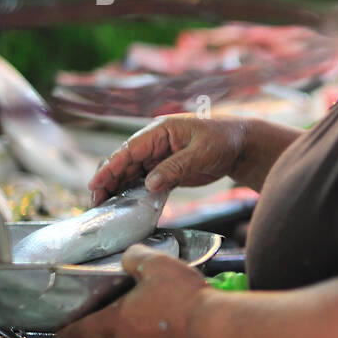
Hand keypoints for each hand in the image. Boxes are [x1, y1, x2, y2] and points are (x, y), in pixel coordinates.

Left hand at [55, 244, 211, 337]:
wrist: (214, 330)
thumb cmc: (183, 298)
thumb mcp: (157, 264)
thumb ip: (136, 259)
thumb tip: (129, 258)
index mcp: (114, 322)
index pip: (78, 332)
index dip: (67, 333)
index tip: (63, 335)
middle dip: (119, 329)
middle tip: (139, 313)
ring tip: (162, 325)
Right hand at [87, 115, 247, 206]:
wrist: (242, 146)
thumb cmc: (224, 140)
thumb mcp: (201, 152)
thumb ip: (176, 167)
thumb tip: (149, 184)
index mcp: (161, 130)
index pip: (129, 149)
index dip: (110, 167)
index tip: (95, 183)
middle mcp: (156, 143)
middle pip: (125, 163)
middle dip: (108, 181)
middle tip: (96, 203)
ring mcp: (160, 156)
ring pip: (132, 173)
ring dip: (118, 189)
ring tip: (104, 207)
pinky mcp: (167, 170)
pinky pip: (146, 181)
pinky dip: (134, 192)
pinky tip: (125, 206)